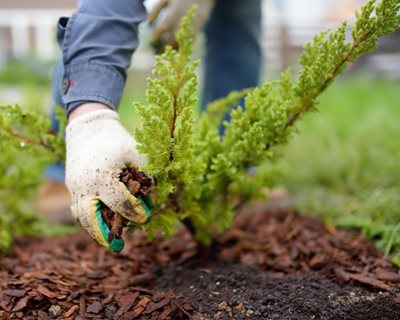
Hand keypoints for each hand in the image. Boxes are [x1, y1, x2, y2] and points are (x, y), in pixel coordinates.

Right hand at [66, 108, 151, 251]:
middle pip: (90, 218)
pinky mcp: (71, 185)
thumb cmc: (116, 140)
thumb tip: (155, 197)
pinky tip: (100, 223)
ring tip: (108, 239)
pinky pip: (77, 207)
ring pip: (80, 216)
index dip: (135, 212)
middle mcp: (84, 185)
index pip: (120, 203)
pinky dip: (87, 219)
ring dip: (94, 229)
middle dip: (103, 235)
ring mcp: (74, 186)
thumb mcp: (136, 152)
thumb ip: (147, 174)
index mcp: (102, 176)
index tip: (145, 217)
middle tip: (117, 247)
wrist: (88, 126)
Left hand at [148, 0, 213, 50]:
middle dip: (163, 48)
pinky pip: (189, 43)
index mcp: (171, 16)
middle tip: (159, 51)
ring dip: (174, 49)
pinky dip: (184, 46)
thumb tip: (148, 21)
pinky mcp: (198, 31)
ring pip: (180, 45)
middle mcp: (179, 25)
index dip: (154, 39)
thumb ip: (156, 10)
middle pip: (169, 42)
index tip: (153, 42)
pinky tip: (180, 46)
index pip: (159, 32)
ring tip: (169, 51)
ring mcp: (189, 29)